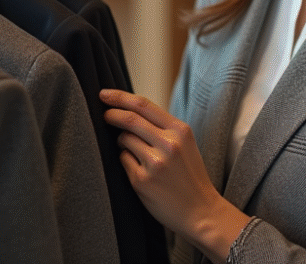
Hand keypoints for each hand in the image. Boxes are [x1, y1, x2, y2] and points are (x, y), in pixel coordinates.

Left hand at [100, 88, 249, 259]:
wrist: (201, 211)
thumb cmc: (190, 175)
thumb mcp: (185, 143)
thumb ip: (162, 127)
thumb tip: (129, 110)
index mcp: (180, 130)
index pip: (143, 105)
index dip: (120, 97)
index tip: (104, 94)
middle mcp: (168, 144)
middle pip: (129, 119)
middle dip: (111, 114)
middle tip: (104, 115)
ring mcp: (155, 163)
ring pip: (124, 140)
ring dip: (122, 141)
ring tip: (136, 152)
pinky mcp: (142, 181)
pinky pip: (123, 160)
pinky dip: (126, 161)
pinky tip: (140, 170)